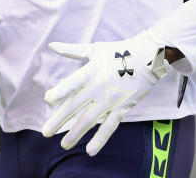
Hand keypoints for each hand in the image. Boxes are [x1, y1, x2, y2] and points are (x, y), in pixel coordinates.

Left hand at [42, 30, 167, 155]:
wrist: (149, 58)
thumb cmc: (118, 52)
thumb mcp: (94, 49)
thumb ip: (71, 50)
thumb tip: (51, 45)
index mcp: (92, 70)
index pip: (73, 83)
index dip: (61, 91)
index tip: (48, 100)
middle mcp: (99, 86)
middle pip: (76, 105)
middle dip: (60, 120)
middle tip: (46, 132)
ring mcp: (111, 99)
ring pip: (90, 119)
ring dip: (76, 133)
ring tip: (64, 145)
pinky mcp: (122, 108)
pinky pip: (110, 126)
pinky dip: (100, 139)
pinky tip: (89, 151)